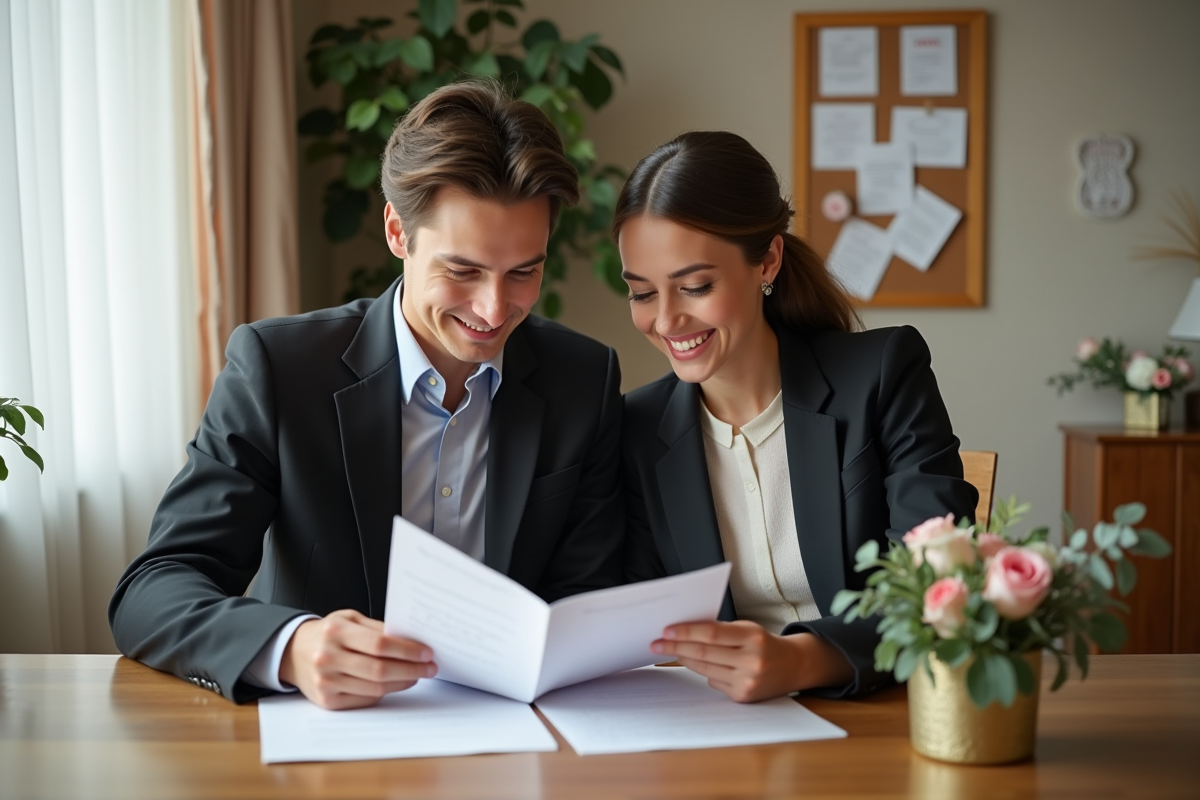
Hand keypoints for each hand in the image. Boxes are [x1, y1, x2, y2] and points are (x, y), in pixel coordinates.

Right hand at [279, 609, 436, 709]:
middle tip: (429, 668)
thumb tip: (411, 641)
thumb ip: (377, 628)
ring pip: (375, 688)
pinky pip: (365, 699)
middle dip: (411, 669)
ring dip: (402, 682)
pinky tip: (396, 683)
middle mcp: (328, 658)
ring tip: (417, 675)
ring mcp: (327, 682)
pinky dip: (385, 692)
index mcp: (336, 632)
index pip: (380, 644)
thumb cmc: (328, 633)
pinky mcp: (328, 701)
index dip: (407, 650)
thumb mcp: (349, 619)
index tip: (426, 653)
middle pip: (379, 669)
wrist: (294, 652)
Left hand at [651, 620, 852, 702]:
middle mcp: (751, 660)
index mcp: (752, 637)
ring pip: (704, 669)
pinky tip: (703, 666)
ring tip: (671, 651)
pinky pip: (713, 682)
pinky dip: (705, 672)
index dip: (686, 631)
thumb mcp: (747, 629)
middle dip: (676, 647)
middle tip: (656, 644)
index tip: (666, 630)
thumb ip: (720, 630)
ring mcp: (747, 681)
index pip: (711, 632)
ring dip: (684, 660)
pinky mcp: (743, 697)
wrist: (792, 667)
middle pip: (703, 653)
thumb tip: (683, 631)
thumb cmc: (764, 643)